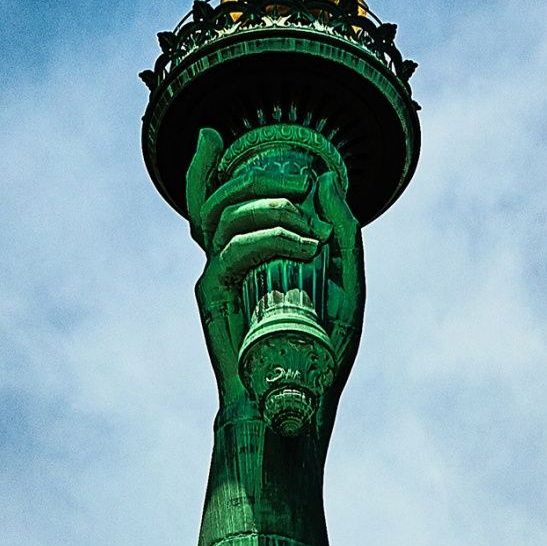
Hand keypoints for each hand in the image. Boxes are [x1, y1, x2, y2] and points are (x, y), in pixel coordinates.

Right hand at [185, 126, 365, 424]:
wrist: (296, 408)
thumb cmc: (319, 356)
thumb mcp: (345, 288)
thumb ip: (342, 235)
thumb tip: (327, 180)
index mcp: (245, 257)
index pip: (210, 201)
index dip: (201, 165)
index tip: (212, 137)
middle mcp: (224, 263)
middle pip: (220, 196)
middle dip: (260, 178)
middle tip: (301, 182)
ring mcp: (215, 279)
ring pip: (223, 215)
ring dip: (270, 208)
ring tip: (311, 230)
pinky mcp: (213, 299)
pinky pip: (231, 251)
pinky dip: (269, 238)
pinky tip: (303, 245)